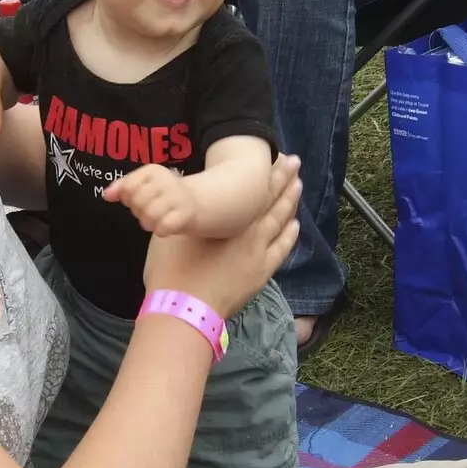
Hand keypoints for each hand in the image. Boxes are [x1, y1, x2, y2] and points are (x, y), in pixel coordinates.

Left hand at [103, 165, 197, 235]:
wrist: (199, 202)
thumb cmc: (164, 195)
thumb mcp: (144, 185)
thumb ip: (123, 187)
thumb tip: (106, 195)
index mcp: (153, 171)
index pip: (127, 187)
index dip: (128, 198)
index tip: (136, 199)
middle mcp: (166, 180)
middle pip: (136, 202)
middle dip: (138, 211)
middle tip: (149, 211)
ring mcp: (177, 197)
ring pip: (148, 216)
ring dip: (149, 223)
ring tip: (156, 220)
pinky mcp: (186, 214)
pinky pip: (163, 227)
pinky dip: (161, 230)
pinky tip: (165, 227)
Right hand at [142, 155, 300, 317]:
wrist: (184, 309)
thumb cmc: (172, 269)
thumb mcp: (169, 230)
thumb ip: (179, 208)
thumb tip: (178, 183)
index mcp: (226, 220)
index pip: (253, 190)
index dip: (267, 173)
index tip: (278, 157)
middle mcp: (247, 233)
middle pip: (270, 201)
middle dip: (283, 180)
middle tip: (294, 162)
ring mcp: (257, 255)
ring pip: (279, 223)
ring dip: (289, 203)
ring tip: (297, 186)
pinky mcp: (259, 275)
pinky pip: (280, 250)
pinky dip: (288, 236)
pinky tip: (294, 226)